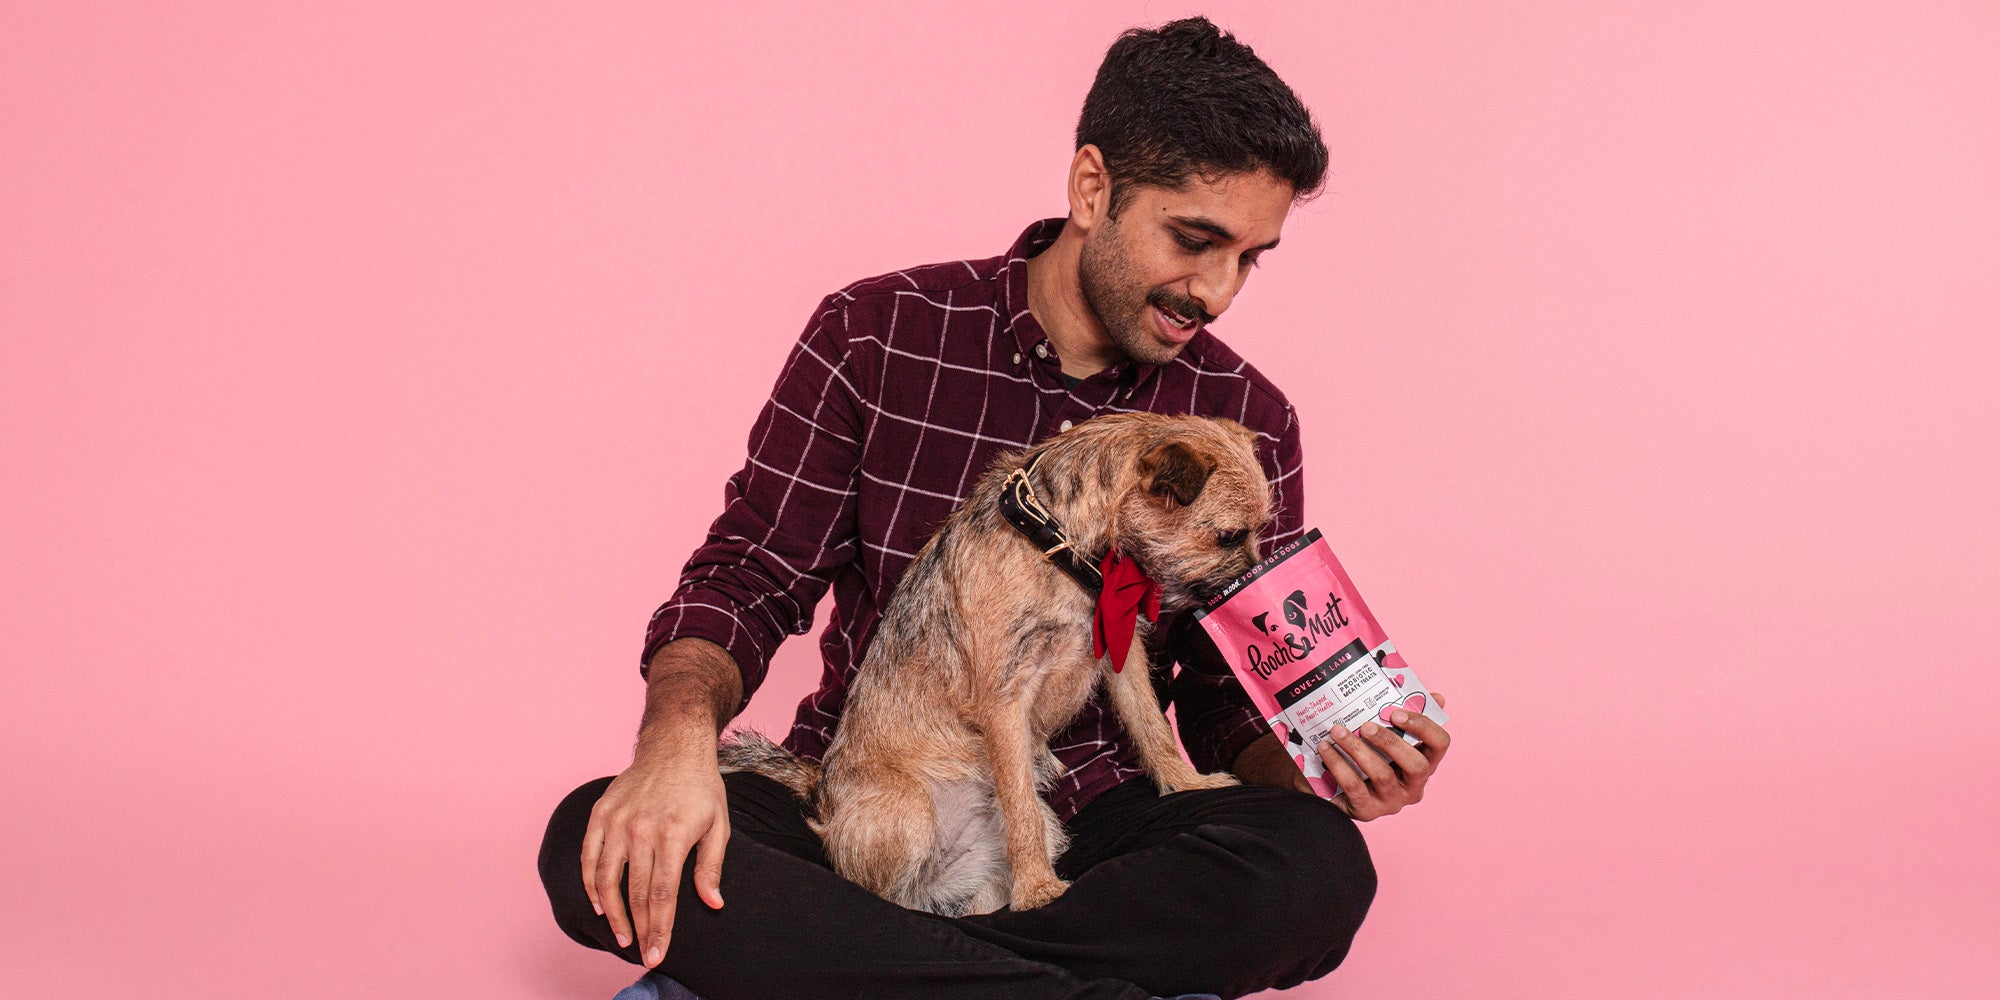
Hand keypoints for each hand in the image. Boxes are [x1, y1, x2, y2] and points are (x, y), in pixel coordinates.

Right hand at [580, 747, 729, 967]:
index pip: (663, 895)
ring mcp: (618, 821)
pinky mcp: (601, 814)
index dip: (659, 929)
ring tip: (622, 936)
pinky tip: (599, 903)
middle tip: (642, 954)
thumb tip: (712, 903)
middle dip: (639, 930)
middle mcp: (642, 829)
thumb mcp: (719, 825)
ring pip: (607, 879)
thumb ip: (711, 867)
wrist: (674, 748)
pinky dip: (590, 884)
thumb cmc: (700, 789)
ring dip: (612, 913)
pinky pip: (589, 856)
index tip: (657, 954)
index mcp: (674, 834)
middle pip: (636, 893)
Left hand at [1319, 691, 1450, 820]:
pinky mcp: (1367, 810)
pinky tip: (1325, 748)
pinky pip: (1354, 786)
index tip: (1395, 713)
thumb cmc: (1365, 756)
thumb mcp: (1385, 735)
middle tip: (1366, 726)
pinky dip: (1338, 764)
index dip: (1423, 726)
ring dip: (1358, 750)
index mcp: (1424, 763)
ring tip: (1338, 732)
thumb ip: (1407, 715)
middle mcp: (1413, 786)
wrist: (1331, 787)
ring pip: (1383, 776)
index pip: (1439, 744)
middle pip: (1416, 765)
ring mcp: (1391, 801)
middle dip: (1391, 742)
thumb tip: (1437, 697)